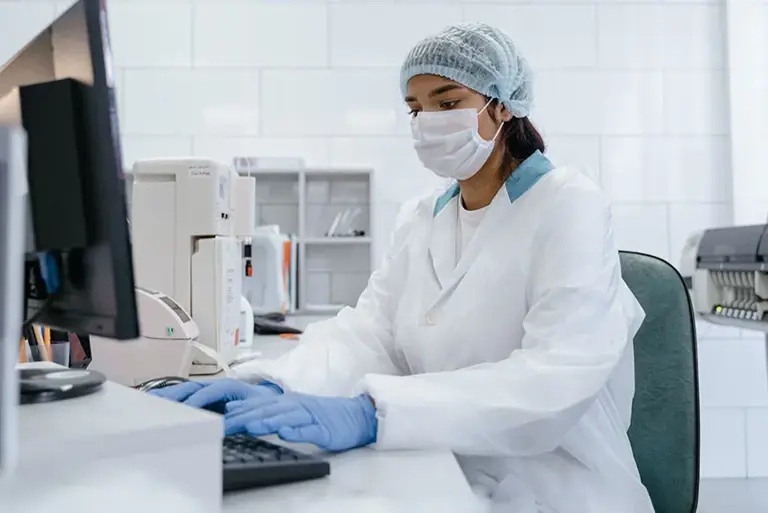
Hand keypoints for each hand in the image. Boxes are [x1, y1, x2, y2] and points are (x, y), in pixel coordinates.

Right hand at [149, 378, 281, 408]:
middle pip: (191, 388)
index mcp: (229, 386)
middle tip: (156, 405)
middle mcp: (216, 385)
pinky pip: (185, 395)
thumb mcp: (253, 411)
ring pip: (185, 390)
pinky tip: (155, 399)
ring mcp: (209, 390)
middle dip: (174, 396)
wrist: (268, 400)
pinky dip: (170, 397)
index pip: (208, 392)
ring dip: (168, 396)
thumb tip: (223, 424)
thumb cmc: (260, 404)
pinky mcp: (204, 397)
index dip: (195, 402)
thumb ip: (237, 418)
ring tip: (149, 401)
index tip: (183, 412)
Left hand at [224, 393, 377, 451]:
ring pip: (286, 417)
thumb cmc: (322, 415)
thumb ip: (268, 411)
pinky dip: (297, 431)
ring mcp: (310, 417)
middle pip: (267, 411)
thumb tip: (238, 413)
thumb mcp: (293, 410)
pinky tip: (286, 433)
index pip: (257, 406)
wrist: (356, 415)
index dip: (238, 412)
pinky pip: (309, 430)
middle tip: (224, 425)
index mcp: (286, 402)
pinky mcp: (324, 429)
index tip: (217, 419)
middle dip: (244, 418)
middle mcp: (296, 406)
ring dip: (267, 421)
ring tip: (250, 426)